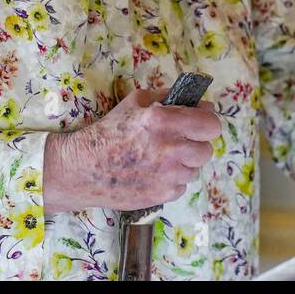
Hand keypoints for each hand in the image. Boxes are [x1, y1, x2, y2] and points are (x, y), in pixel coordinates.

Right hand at [43, 81, 221, 213]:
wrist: (82, 168)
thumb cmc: (109, 131)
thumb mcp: (137, 102)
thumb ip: (169, 98)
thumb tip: (200, 103)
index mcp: (164, 120)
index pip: (211, 125)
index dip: (207, 123)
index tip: (200, 124)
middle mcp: (170, 148)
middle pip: (207, 150)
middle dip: (195, 145)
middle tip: (178, 142)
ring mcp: (168, 175)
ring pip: (194, 170)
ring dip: (183, 164)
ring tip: (160, 158)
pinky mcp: (163, 195)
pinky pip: (180, 186)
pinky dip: (171, 180)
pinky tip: (152, 173)